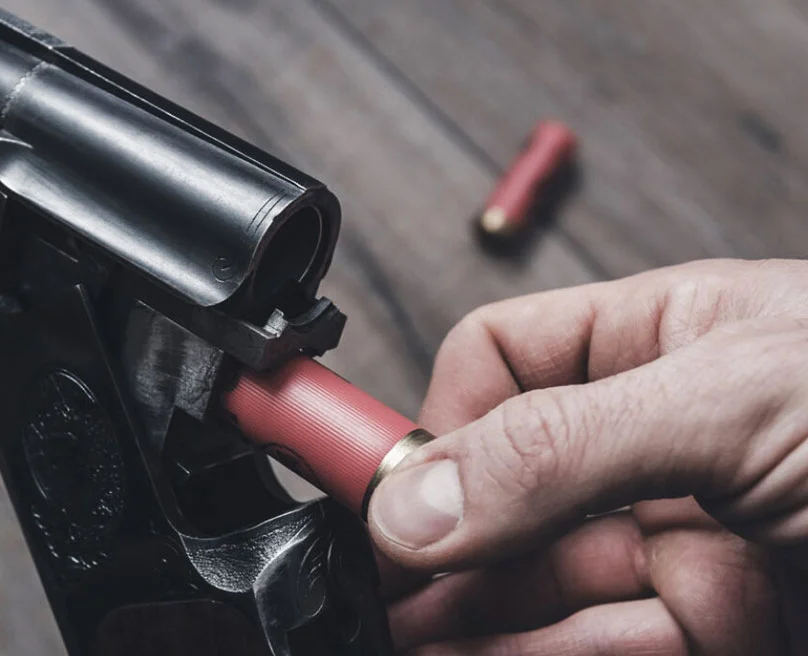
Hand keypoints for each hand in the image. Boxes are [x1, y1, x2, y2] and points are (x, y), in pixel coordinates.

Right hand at [369, 259, 807, 654]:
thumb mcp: (732, 402)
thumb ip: (563, 447)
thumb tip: (416, 500)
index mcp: (661, 341)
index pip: (499, 363)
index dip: (435, 426)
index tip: (385, 497)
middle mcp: (664, 438)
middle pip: (511, 491)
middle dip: (447, 548)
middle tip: (386, 596)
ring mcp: (694, 534)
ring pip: (553, 580)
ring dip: (488, 617)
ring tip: (419, 641)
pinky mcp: (723, 619)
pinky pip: (616, 641)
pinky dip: (568, 654)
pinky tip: (511, 654)